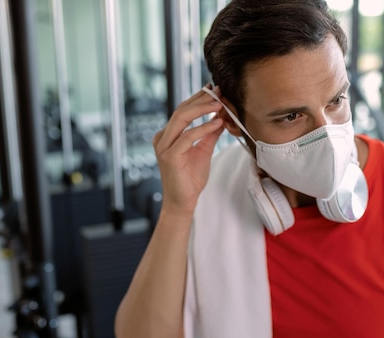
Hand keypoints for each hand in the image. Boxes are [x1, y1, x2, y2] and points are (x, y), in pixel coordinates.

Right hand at [153, 86, 224, 216]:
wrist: (183, 201)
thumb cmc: (190, 179)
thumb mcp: (203, 150)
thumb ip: (209, 133)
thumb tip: (221, 116)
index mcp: (168, 135)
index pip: (182, 110)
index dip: (198, 98)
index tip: (215, 89)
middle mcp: (163, 138)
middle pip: (181, 110)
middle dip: (201, 99)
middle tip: (218, 91)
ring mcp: (164, 147)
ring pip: (181, 119)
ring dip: (201, 109)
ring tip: (219, 103)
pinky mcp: (170, 157)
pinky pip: (187, 138)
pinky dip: (203, 128)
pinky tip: (216, 122)